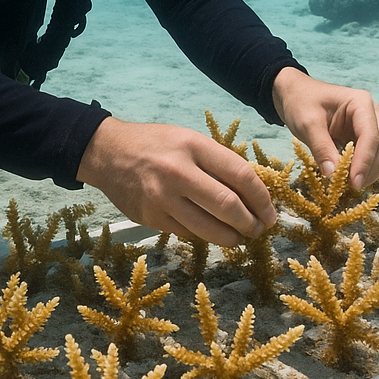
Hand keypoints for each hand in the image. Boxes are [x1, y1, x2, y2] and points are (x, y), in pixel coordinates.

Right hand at [76, 117, 276, 246]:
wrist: (107, 152)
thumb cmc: (155, 143)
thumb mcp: (188, 139)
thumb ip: (217, 163)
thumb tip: (252, 194)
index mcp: (193, 146)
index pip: (240, 176)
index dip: (262, 198)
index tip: (270, 212)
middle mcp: (178, 172)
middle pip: (228, 206)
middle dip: (251, 223)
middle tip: (259, 229)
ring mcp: (162, 198)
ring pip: (209, 229)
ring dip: (232, 238)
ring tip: (242, 237)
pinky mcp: (150, 218)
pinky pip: (188, 234)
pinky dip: (205, 236)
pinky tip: (212, 232)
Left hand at [271, 67, 378, 189]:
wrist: (295, 94)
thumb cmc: (300, 103)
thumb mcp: (307, 123)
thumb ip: (321, 147)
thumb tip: (333, 174)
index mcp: (361, 103)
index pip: (371, 137)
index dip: (365, 162)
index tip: (354, 183)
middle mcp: (373, 113)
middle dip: (371, 169)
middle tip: (352, 187)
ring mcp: (372, 125)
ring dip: (372, 171)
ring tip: (350, 183)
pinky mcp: (366, 137)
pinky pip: (375, 156)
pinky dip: (368, 168)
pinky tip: (351, 176)